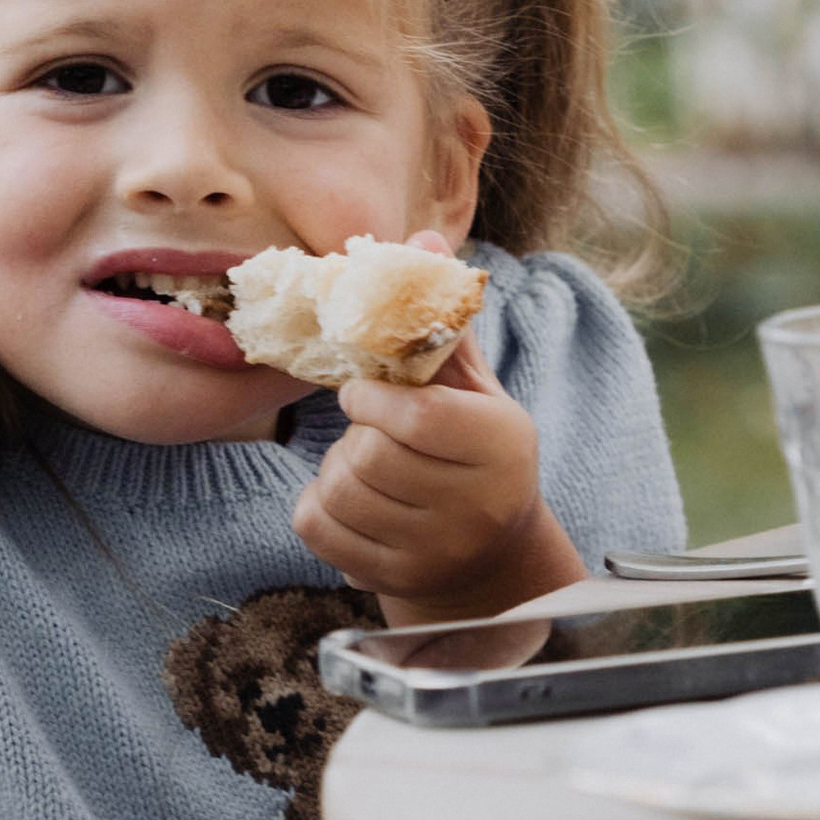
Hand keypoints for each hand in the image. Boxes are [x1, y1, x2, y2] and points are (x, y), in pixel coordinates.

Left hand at [291, 242, 580, 619]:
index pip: (416, 417)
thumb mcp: (474, 388)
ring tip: (365, 466)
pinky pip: (317, 529)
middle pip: (370, 457)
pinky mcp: (397, 580)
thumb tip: (419, 239)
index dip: (371, 399)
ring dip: (335, 470)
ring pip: (340, 492)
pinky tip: (350, 502)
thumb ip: (440, 322)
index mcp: (503, 444)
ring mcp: (438, 552)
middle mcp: (478, 506)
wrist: (492, 557)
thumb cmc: (474, 451)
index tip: (362, 393)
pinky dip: (316, 507)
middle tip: (371, 434)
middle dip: (355, 435)